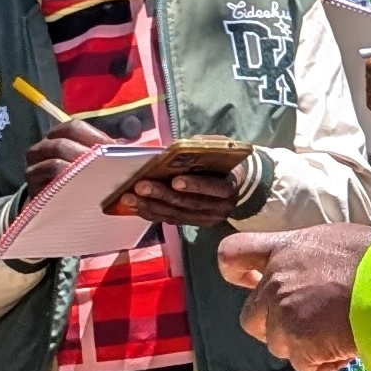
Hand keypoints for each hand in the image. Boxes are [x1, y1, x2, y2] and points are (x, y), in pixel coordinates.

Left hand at [113, 145, 254, 226]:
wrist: (241, 186)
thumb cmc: (225, 161)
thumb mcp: (221, 149)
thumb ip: (204, 147)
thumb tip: (178, 147)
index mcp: (231, 186)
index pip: (215, 188)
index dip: (196, 185)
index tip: (175, 180)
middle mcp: (221, 207)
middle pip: (189, 203)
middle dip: (162, 195)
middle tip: (140, 186)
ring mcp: (208, 218)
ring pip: (177, 215)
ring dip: (151, 206)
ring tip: (129, 198)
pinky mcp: (195, 224)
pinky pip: (171, 220)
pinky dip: (152, 213)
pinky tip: (135, 206)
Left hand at [219, 223, 370, 370]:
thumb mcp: (336, 238)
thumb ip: (309, 256)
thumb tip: (312, 269)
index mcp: (282, 250)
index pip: (231, 254)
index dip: (235, 271)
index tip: (248, 280)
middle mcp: (275, 285)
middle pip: (250, 317)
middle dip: (272, 324)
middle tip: (305, 322)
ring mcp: (285, 319)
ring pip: (278, 345)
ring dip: (302, 344)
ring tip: (335, 334)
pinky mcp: (300, 348)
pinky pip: (304, 364)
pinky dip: (324, 360)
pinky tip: (346, 347)